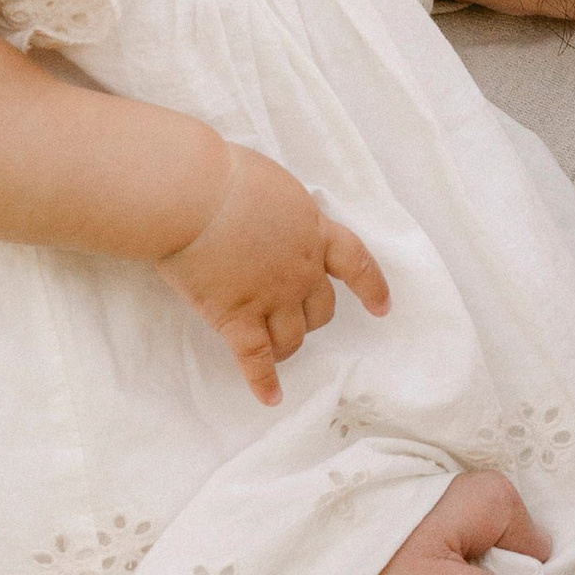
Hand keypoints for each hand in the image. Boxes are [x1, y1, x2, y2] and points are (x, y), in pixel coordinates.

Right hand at [155, 140, 389, 405]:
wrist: (192, 194)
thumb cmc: (223, 177)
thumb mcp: (272, 185)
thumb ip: (282, 211)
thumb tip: (272, 218)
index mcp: (312, 231)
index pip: (355, 262)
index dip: (371, 287)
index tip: (382, 306)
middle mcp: (300, 269)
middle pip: (322, 309)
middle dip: (312, 318)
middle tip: (292, 319)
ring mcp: (271, 296)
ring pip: (292, 337)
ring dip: (287, 347)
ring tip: (275, 353)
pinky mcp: (237, 315)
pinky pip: (255, 358)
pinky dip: (263, 381)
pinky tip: (269, 397)